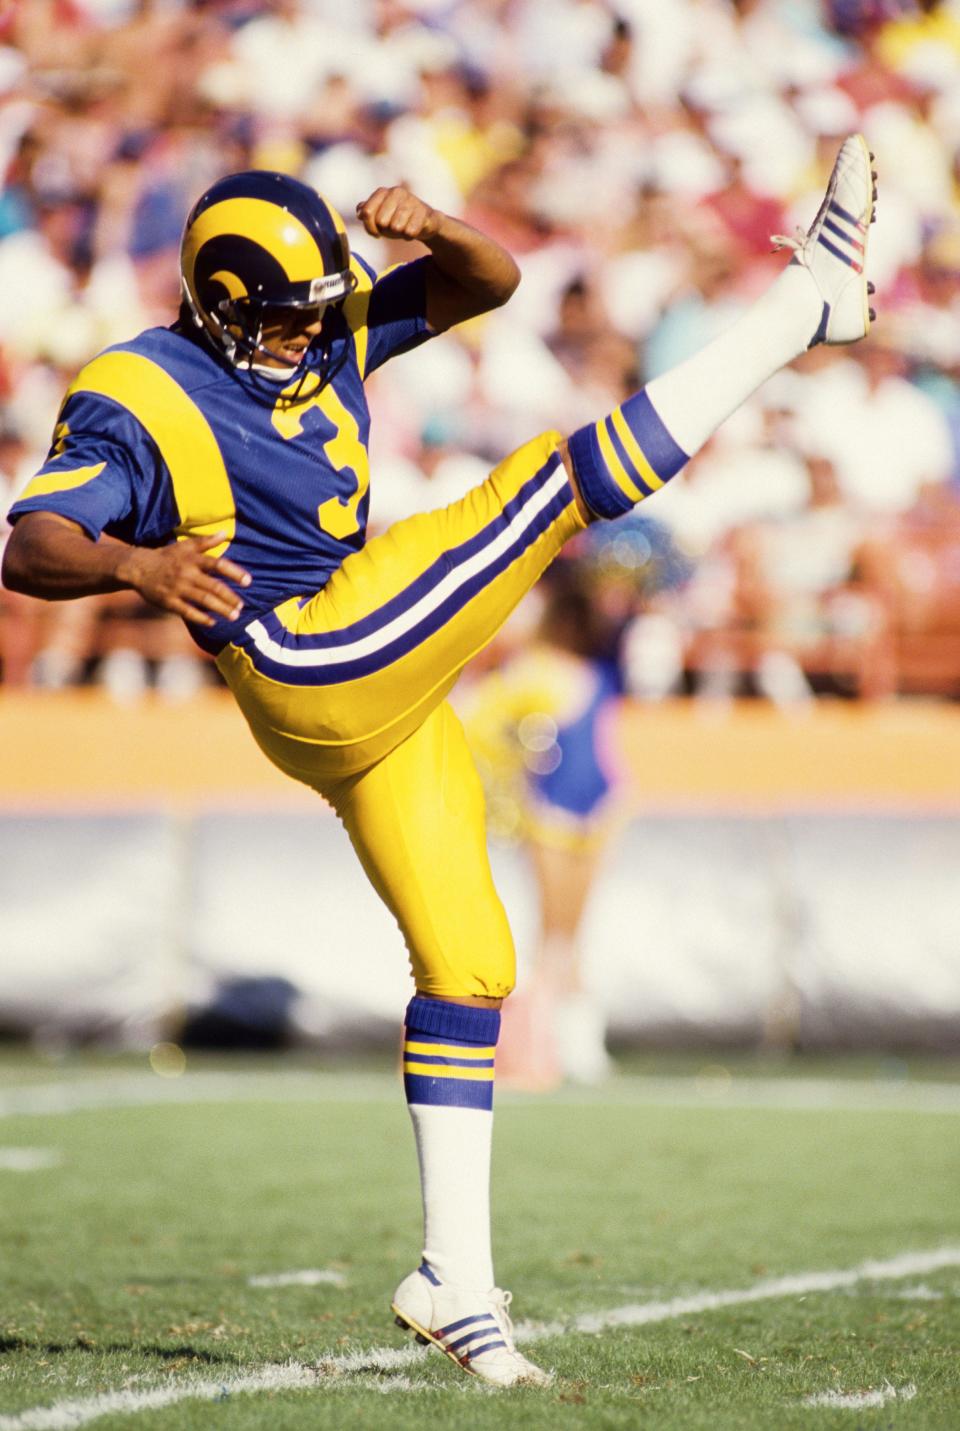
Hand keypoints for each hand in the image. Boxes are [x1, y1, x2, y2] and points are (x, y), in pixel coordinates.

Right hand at [121, 532, 251, 626]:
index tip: (248, 581)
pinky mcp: (168, 601)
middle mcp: (187, 574)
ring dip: (221, 609)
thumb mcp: (185, 546)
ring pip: (204, 600)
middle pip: (214, 587)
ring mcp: (177, 588)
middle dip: (230, 598)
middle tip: (242, 606)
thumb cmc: (167, 557)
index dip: (234, 573)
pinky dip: (201, 618)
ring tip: (234, 616)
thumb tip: (225, 533)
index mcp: (193, 560)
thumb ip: (206, 542)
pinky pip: (187, 612)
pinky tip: (212, 622)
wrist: (139, 568)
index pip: (218, 565)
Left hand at [355, 186, 440, 242]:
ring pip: (396, 227)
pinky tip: (413, 230)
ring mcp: (411, 201)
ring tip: (404, 228)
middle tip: (393, 228)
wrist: (425, 222)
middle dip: (386, 230)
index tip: (376, 233)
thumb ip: (366, 212)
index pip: (366, 212)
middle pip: (381, 221)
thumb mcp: (380, 215)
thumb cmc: (398, 219)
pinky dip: (409, 236)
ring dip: (399, 233)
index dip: (369, 227)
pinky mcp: (424, 212)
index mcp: (383, 192)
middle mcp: (396, 192)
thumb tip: (359, 212)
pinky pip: (409, 232)